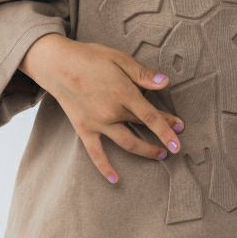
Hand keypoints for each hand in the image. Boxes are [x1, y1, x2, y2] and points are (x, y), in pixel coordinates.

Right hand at [20, 33, 184, 183]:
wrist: (57, 64)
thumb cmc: (90, 58)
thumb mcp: (119, 59)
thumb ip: (142, 73)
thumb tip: (165, 82)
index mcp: (123, 93)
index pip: (150, 115)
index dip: (166, 128)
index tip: (179, 136)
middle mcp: (112, 111)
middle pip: (142, 127)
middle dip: (161, 136)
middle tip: (175, 144)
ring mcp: (98, 123)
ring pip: (126, 143)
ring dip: (145, 151)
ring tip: (159, 155)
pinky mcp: (84, 129)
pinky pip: (96, 153)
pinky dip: (104, 167)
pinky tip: (115, 179)